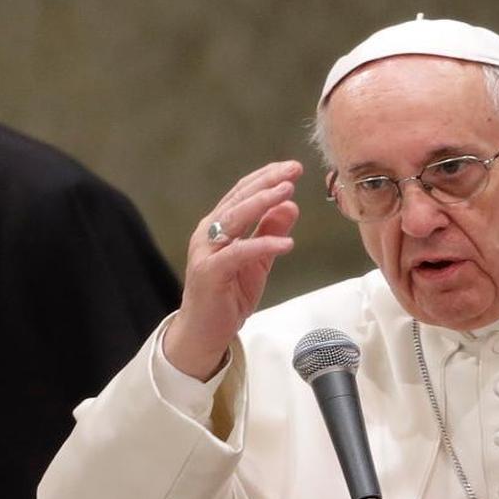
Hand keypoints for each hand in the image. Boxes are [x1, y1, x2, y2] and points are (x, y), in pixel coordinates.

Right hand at [164, 160, 302, 378]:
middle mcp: (209, 233)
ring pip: (235, 219)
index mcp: (219, 226)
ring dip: (262, 203)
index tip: (292, 167)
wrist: (205, 332)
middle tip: (293, 170)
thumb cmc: (229, 294)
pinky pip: (239, 253)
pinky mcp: (210, 273)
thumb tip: (291, 204)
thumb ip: (270, 231)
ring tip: (288, 192)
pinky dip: (263, 245)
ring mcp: (206, 252)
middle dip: (267, 182)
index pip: (243, 193)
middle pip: (239, 199)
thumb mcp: (258, 260)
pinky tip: (287, 243)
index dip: (267, 177)